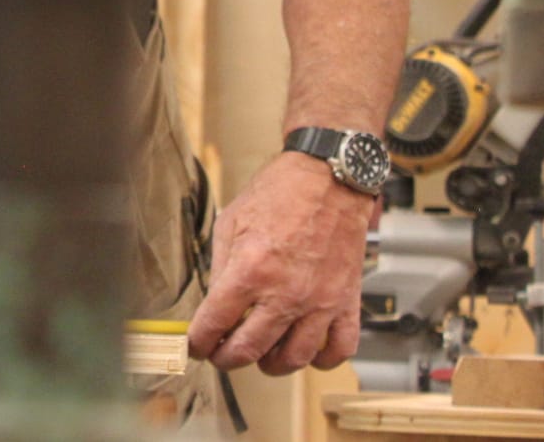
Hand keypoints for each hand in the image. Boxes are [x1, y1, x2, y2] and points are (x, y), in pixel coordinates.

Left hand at [187, 152, 376, 374]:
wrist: (328, 178)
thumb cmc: (280, 194)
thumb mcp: (232, 223)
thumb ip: (222, 267)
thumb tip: (212, 304)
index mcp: (251, 270)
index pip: (215, 324)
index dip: (199, 342)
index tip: (196, 347)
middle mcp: (285, 292)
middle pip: (249, 350)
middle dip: (227, 359)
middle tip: (222, 356)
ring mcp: (320, 302)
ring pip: (293, 359)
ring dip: (271, 365)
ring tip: (261, 357)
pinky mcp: (347, 302)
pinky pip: (339, 349)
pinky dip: (321, 360)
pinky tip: (306, 352)